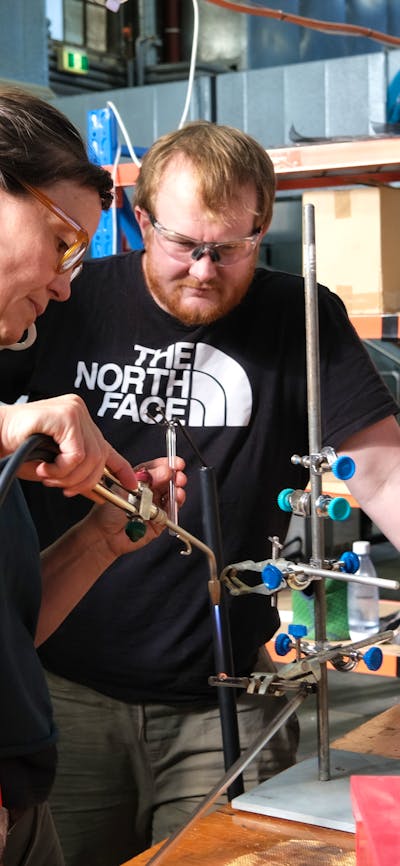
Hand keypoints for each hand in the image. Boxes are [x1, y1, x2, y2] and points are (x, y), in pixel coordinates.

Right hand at [0, 394, 137, 495]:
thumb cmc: (19, 449)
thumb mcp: (55, 469)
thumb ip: (78, 477)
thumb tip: (102, 494)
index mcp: (80, 424)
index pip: (108, 448)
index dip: (122, 470)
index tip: (132, 486)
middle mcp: (81, 413)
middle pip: (100, 458)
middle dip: (82, 482)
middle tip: (61, 487)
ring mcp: (75, 411)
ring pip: (90, 459)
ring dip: (68, 477)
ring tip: (48, 475)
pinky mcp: (67, 415)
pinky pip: (77, 454)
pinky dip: (61, 469)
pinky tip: (45, 467)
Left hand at [87, 456, 186, 555]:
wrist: (105, 534)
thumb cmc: (108, 511)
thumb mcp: (127, 489)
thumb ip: (147, 480)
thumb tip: (164, 471)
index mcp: (140, 480)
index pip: (156, 468)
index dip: (167, 464)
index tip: (176, 463)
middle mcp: (149, 492)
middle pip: (167, 480)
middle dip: (175, 476)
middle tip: (178, 475)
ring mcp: (156, 505)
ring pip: (172, 494)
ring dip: (177, 489)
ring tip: (177, 487)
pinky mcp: (160, 520)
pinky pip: (172, 511)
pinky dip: (176, 504)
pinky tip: (177, 498)